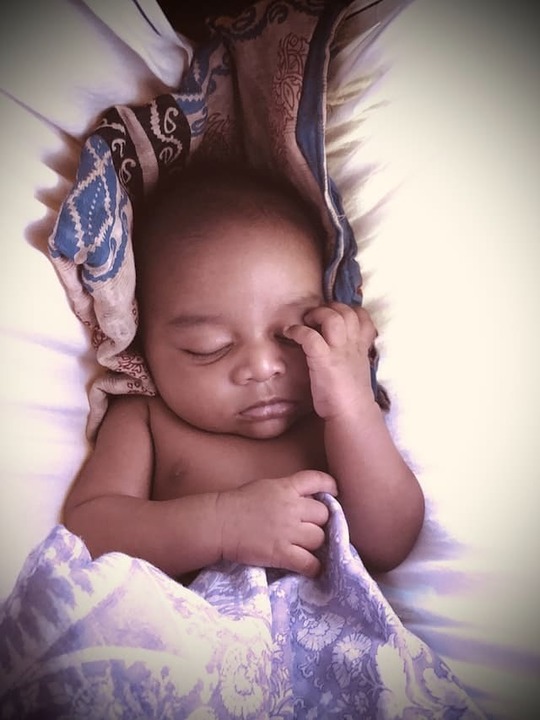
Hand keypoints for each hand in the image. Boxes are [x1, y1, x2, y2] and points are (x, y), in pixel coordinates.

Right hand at [216, 470, 336, 576]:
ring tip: (306, 547)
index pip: (317, 480)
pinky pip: (310, 563)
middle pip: (323, 514)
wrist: (218, 523)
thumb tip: (305, 500)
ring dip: (316, 544)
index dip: (330, 486)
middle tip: (310, 528)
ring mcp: (288, 531)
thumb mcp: (264, 487)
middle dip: (320, 521)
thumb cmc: (236, 503)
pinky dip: (313, 567)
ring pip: (320, 538)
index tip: (334, 494)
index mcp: (286, 487)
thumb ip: (286, 491)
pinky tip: (310, 567)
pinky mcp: (282, 553)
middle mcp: (291, 507)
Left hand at [284, 302, 376, 419]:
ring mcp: (338, 351)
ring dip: (317, 314)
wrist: (352, 414)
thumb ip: (350, 354)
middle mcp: (352, 344)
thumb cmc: (350, 395)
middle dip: (330, 308)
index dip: (348, 310)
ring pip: (332, 318)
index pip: (362, 316)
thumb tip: (336, 348)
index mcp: (360, 346)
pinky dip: (297, 331)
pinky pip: (310, 336)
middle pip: (347, 311)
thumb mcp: (356, 368)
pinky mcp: (323, 360)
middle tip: (315, 317)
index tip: (335, 315)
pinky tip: (289, 333)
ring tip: (305, 321)